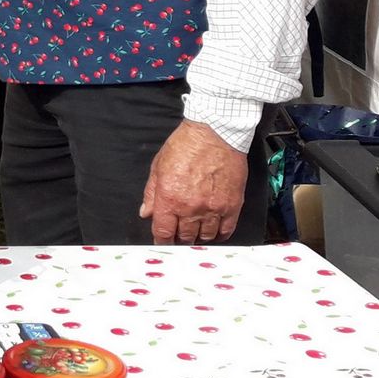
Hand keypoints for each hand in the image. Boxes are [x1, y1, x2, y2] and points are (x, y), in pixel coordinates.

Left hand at [140, 119, 248, 243]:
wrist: (215, 134)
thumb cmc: (186, 145)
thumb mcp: (158, 166)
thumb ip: (151, 193)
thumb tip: (146, 212)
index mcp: (169, 198)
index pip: (163, 232)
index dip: (161, 241)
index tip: (162, 243)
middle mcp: (191, 207)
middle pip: (184, 237)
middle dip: (179, 239)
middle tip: (178, 237)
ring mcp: (213, 208)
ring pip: (205, 236)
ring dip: (198, 238)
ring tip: (195, 234)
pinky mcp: (232, 206)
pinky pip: (226, 230)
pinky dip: (219, 234)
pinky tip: (214, 232)